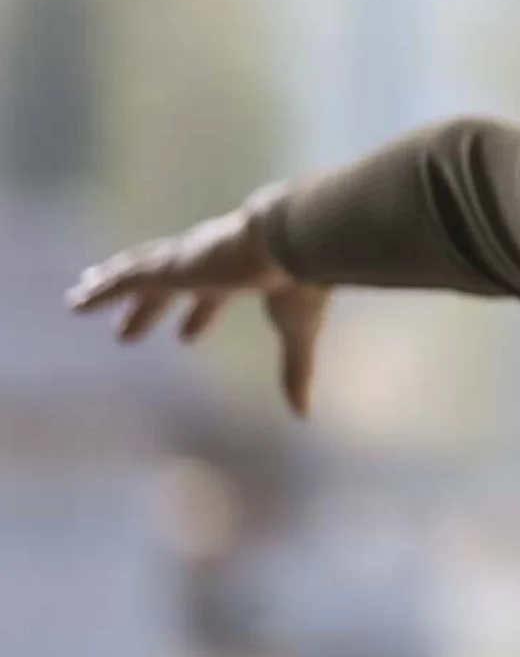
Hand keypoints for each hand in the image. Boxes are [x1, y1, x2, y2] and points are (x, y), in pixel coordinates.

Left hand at [63, 186, 331, 418]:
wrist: (293, 239)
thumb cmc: (302, 282)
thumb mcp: (297, 331)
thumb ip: (294, 372)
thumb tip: (303, 417)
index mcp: (243, 273)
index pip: (215, 296)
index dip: (200, 316)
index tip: (185, 337)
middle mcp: (210, 264)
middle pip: (169, 288)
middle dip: (149, 309)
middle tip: (125, 334)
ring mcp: (187, 262)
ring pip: (139, 275)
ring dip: (113, 290)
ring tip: (83, 295)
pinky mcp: (170, 266)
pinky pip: (125, 278)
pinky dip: (101, 289)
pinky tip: (78, 299)